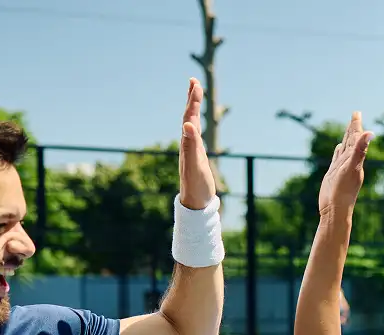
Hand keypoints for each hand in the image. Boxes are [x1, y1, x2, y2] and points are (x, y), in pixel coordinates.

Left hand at [179, 78, 215, 210]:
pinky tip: (195, 125)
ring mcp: (191, 151)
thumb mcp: (194, 164)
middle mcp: (187, 144)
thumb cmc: (195, 186)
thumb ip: (191, 144)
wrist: (195, 203)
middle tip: (194, 81)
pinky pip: (195, 136)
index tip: (195, 83)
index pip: (190, 117)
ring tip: (195, 96)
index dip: (193, 100)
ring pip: (191, 125)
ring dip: (193, 109)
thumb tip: (187, 124)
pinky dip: (196, 125)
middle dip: (192, 99)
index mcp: (187, 143)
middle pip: (189, 117)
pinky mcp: (196, 157)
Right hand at [318, 112, 373, 216]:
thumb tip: (370, 133)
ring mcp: (341, 168)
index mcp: (355, 159)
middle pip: (352, 141)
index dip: (356, 126)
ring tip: (349, 129)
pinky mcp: (334, 174)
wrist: (335, 209)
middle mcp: (350, 162)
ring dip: (347, 138)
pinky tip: (339, 148)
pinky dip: (339, 151)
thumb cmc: (343, 191)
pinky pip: (337, 159)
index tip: (357, 112)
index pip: (356, 139)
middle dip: (353, 128)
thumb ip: (360, 150)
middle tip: (355, 114)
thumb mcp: (351, 167)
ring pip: (345, 149)